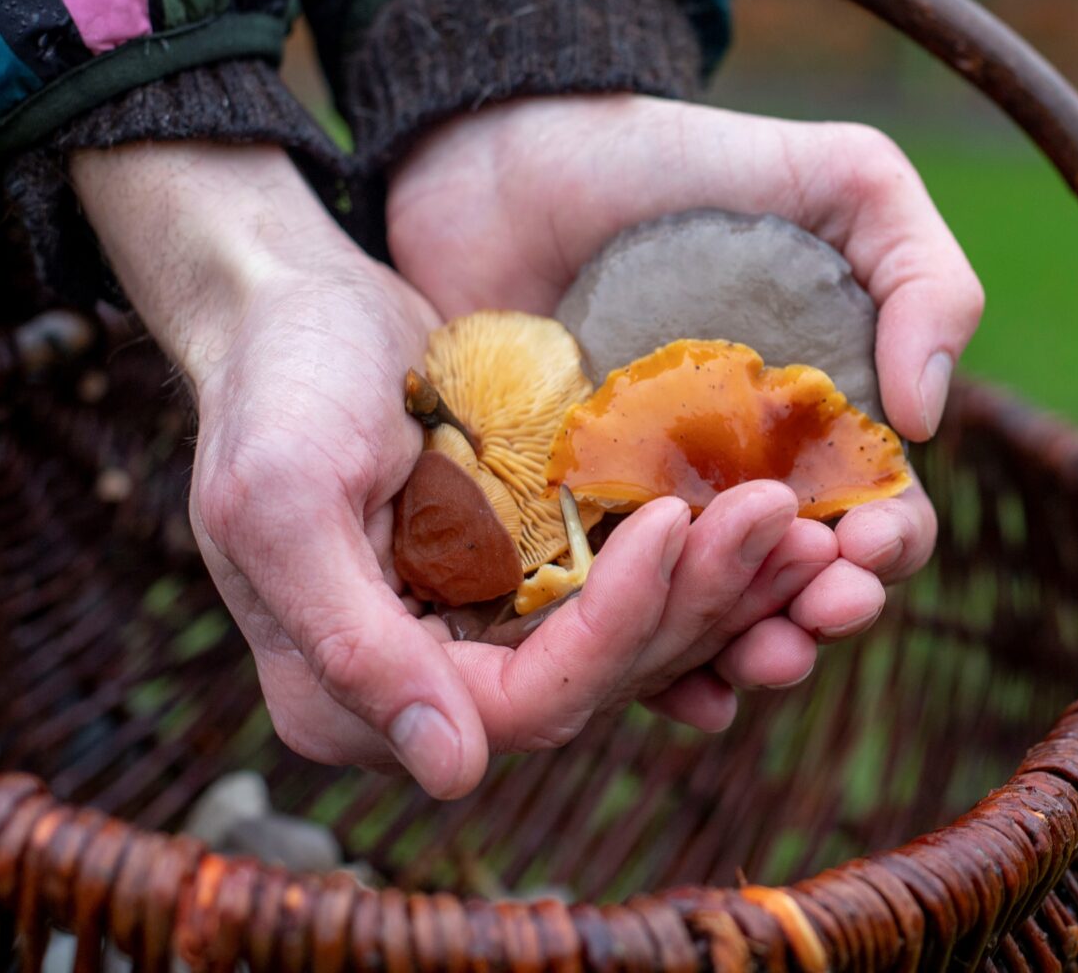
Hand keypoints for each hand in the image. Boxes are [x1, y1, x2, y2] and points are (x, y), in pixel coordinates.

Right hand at [72, 143, 851, 791]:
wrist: (294, 304)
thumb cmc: (272, 386)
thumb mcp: (284, 501)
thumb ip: (352, 642)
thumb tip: (454, 773)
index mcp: (359, 696)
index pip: (525, 704)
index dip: (615, 625)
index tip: (675, 519)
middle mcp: (433, 683)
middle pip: (599, 678)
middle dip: (697, 599)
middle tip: (779, 511)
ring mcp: (489, 630)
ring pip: (636, 641)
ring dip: (724, 587)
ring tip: (805, 519)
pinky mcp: (534, 574)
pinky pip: (637, 590)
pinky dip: (703, 560)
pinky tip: (773, 518)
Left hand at [385, 96, 985, 708]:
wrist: (511, 144)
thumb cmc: (684, 160)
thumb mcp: (845, 181)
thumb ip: (924, 275)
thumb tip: (928, 414)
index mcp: (818, 422)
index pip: (879, 513)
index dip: (889, 545)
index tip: (867, 548)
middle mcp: (738, 481)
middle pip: (799, 584)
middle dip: (821, 616)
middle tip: (811, 623)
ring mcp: (644, 509)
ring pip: (707, 615)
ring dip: (744, 653)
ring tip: (750, 662)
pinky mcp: (553, 522)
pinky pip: (601, 612)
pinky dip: (643, 660)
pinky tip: (670, 685)